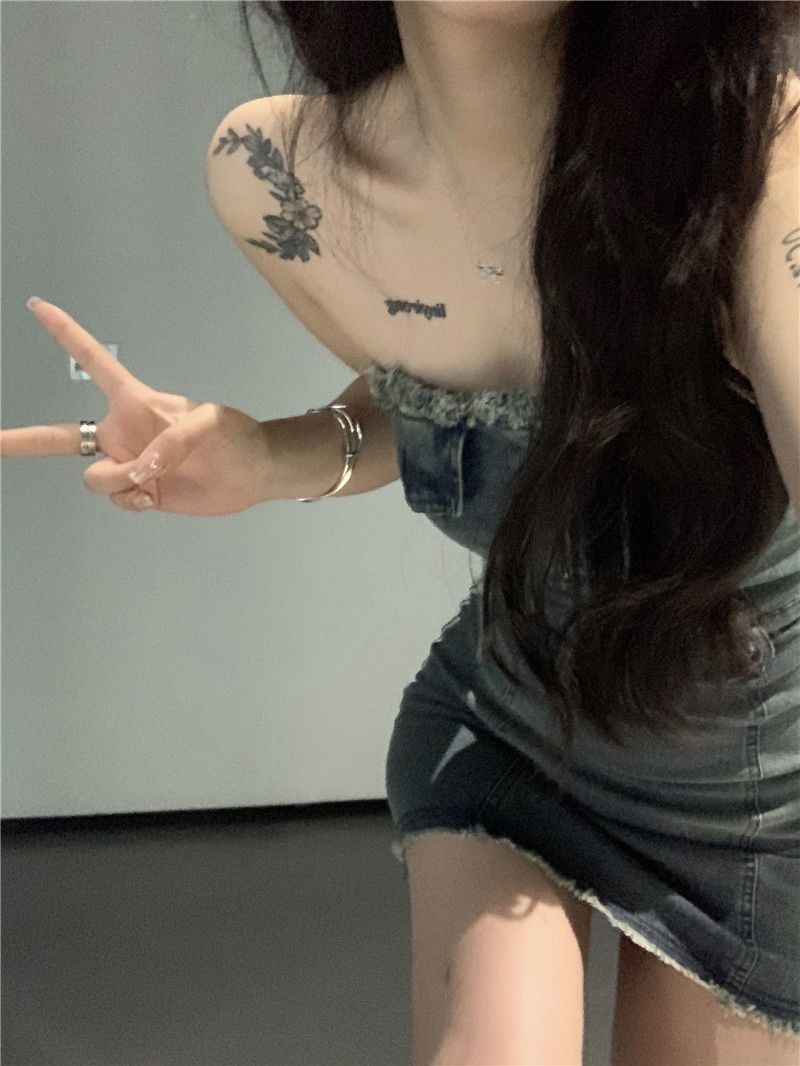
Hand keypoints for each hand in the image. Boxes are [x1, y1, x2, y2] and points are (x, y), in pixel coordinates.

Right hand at [1, 298, 272, 515]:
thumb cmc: (233, 435)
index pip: (93, 362)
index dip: (66, 334)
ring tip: (152, 477)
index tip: (37, 306)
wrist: (251, 473)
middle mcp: (123, 433)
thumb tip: (142, 467)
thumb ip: (173, 439)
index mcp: (135, 401)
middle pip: (60, 437)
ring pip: (95, 478)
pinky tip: (154, 494)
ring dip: (118, 481)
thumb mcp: (209, 421)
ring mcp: (128, 464)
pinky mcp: (140, 492)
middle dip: (22, 441)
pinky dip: (132, 500)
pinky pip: (117, 500)